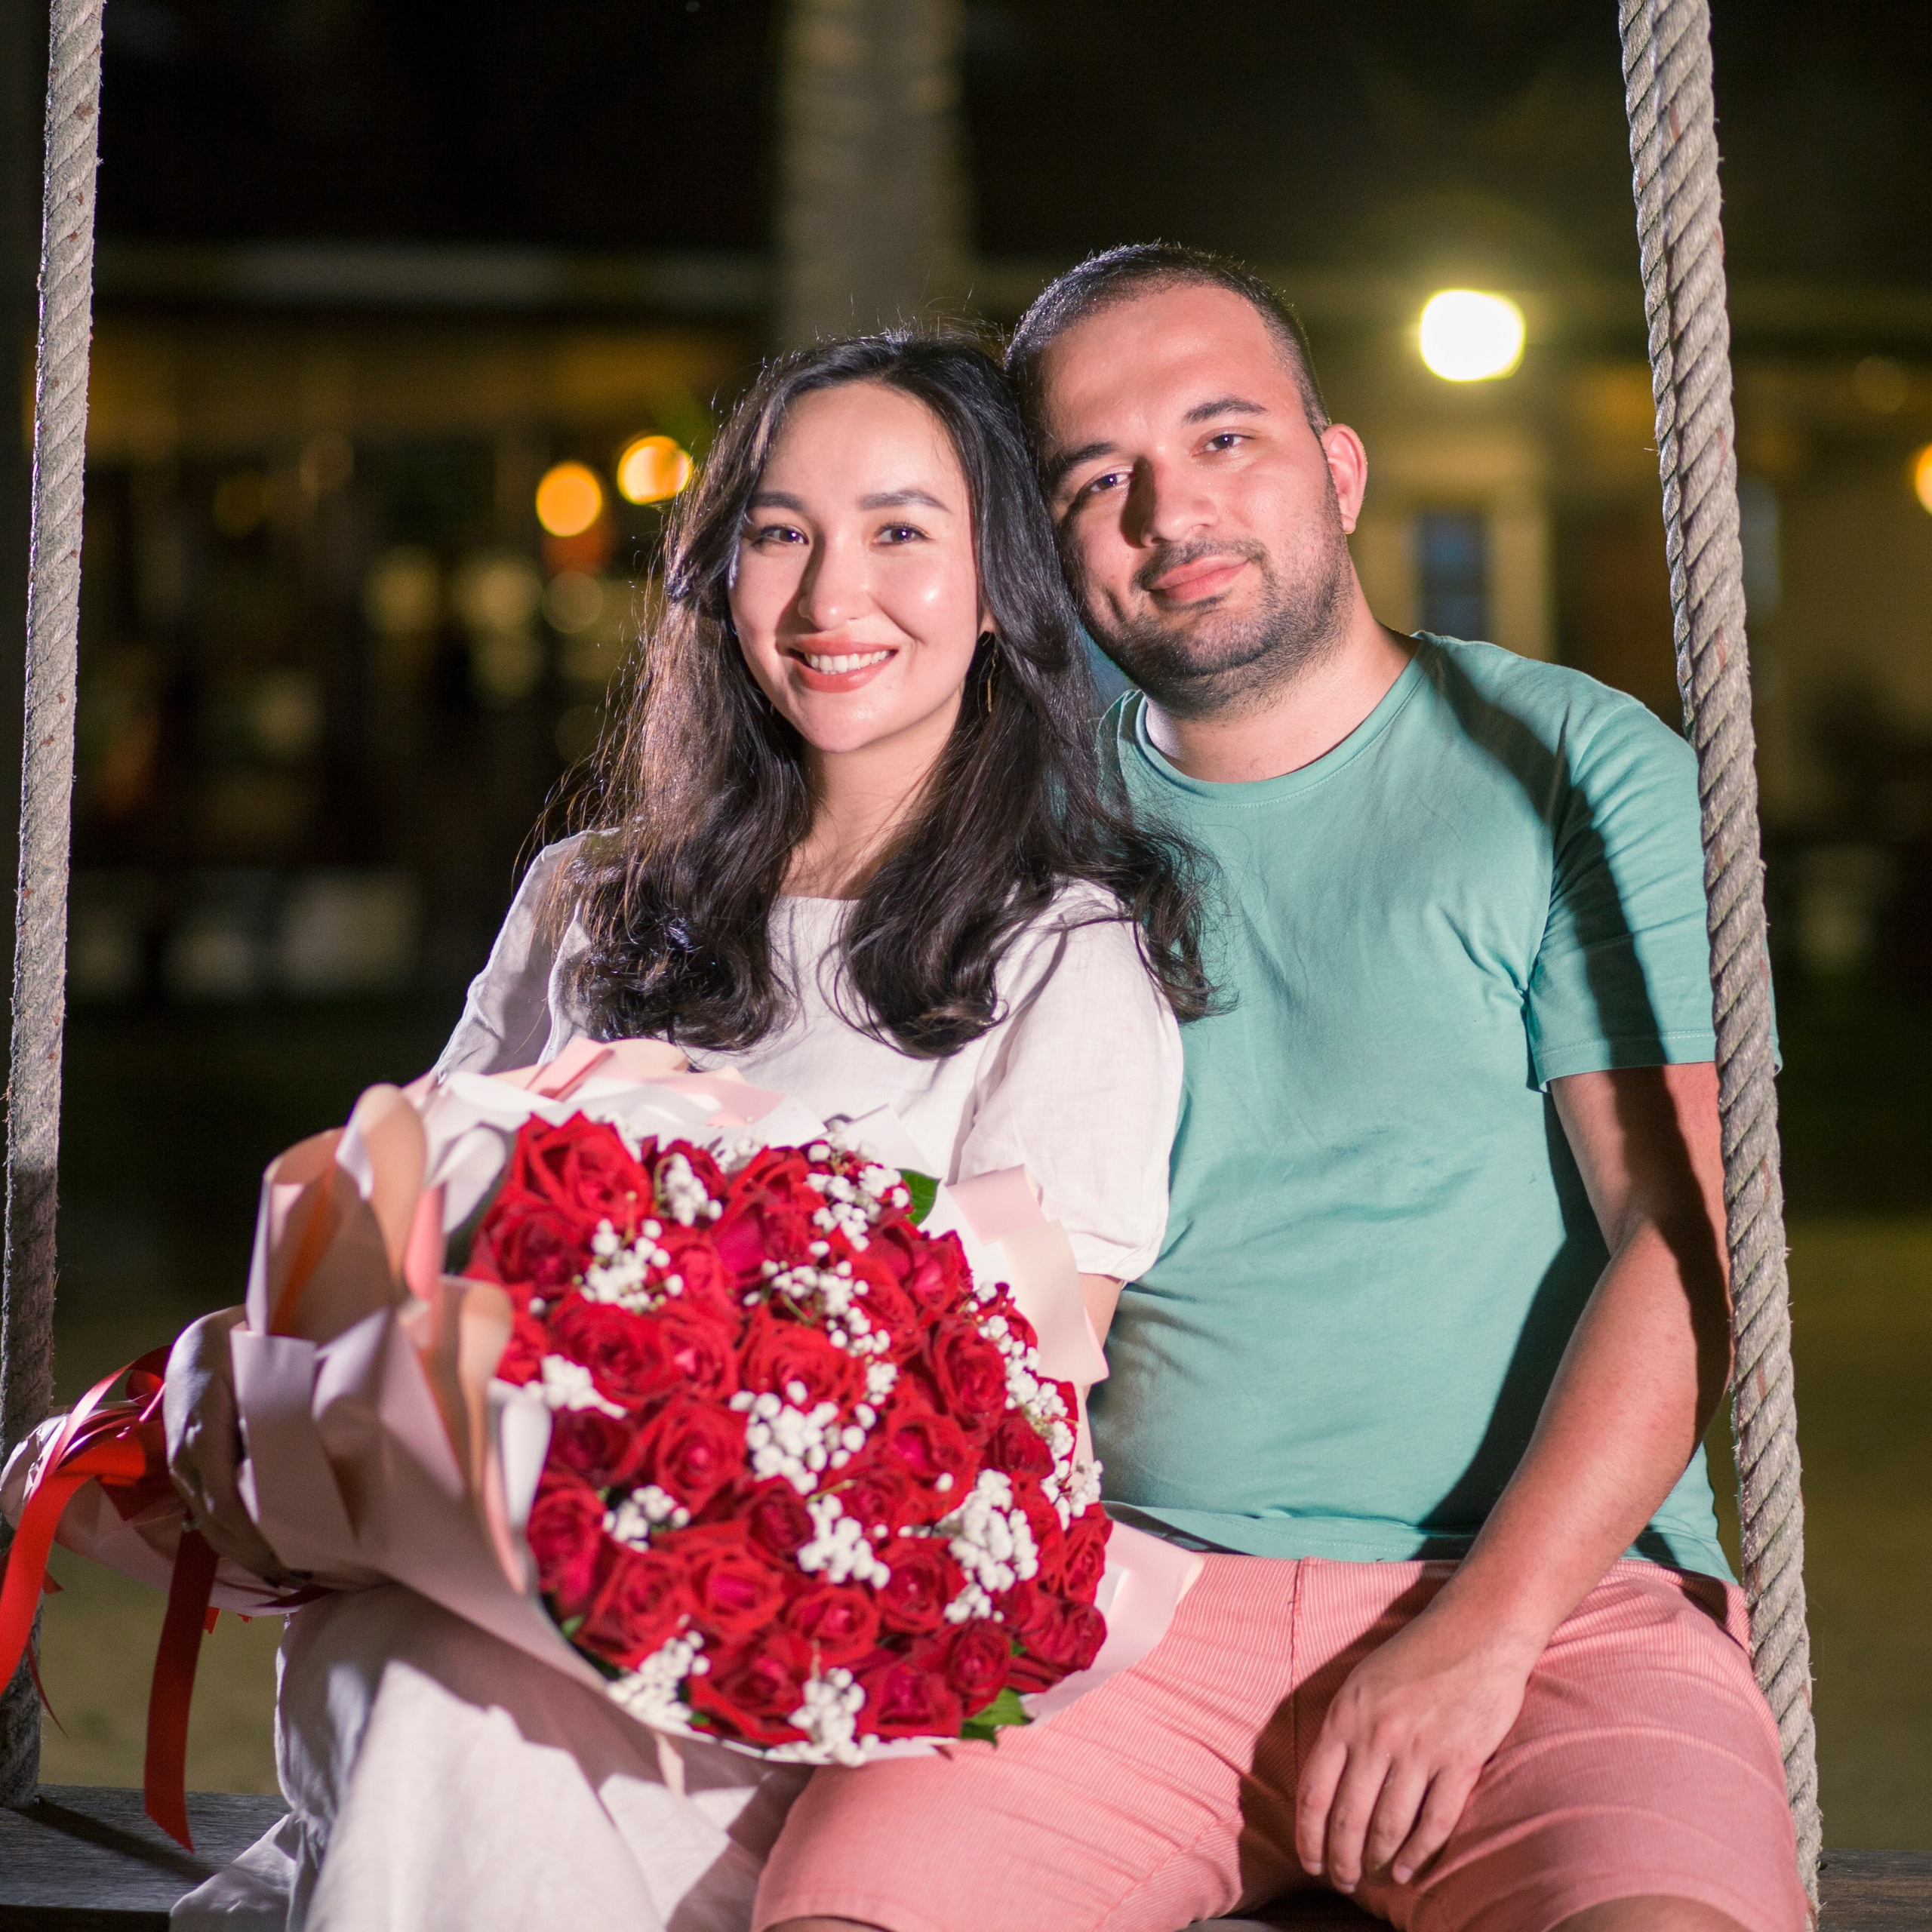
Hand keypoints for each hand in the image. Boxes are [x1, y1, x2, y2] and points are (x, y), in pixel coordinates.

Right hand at [163, 1306, 292, 1583]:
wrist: (200, 1343)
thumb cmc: (243, 1342)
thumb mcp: (263, 1352)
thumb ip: (285, 1386)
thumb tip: (328, 1417)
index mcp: (204, 1422)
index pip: (225, 1496)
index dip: (257, 1534)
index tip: (294, 1556)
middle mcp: (187, 1452)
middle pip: (217, 1519)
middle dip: (258, 1553)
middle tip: (307, 1576)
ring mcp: (182, 1467)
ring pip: (210, 1524)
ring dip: (247, 1554)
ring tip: (294, 1576)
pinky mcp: (187, 1475)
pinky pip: (207, 1516)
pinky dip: (235, 1541)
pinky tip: (268, 1557)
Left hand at [1294, 1598, 1537, 1892]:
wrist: (1478, 1629)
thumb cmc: (1417, 1654)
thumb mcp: (1363, 1680)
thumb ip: (1344, 1728)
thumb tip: (1325, 1784)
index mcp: (1346, 1714)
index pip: (1314, 1791)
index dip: (1308, 1835)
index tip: (1308, 1861)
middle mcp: (1377, 1734)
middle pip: (1348, 1818)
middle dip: (1341, 1859)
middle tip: (1342, 1880)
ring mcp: (1419, 1748)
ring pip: (1388, 1826)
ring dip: (1377, 1860)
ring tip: (1373, 1876)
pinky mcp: (1460, 1759)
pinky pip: (1433, 1822)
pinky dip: (1417, 1853)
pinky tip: (1406, 1869)